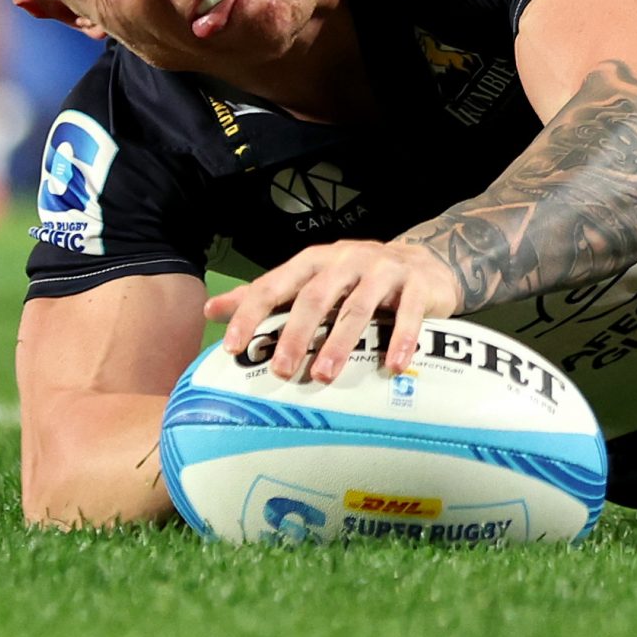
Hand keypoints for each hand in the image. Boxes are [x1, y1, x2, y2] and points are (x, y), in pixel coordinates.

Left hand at [202, 238, 461, 382]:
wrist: (425, 264)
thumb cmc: (358, 278)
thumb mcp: (311, 280)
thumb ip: (266, 295)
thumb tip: (211, 310)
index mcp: (315, 261)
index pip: (275, 284)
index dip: (251, 314)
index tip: (232, 346)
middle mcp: (346, 260)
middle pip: (315, 297)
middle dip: (296, 334)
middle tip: (282, 371)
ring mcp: (384, 270)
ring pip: (358, 307)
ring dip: (340, 343)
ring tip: (325, 376)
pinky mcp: (417, 285)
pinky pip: (408, 314)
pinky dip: (400, 340)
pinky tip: (393, 366)